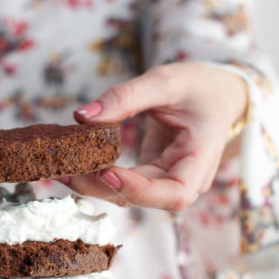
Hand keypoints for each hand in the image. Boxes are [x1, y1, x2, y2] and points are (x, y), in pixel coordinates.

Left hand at [68, 62, 248, 210]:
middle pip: (145, 198)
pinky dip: (100, 177)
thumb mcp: (165, 81)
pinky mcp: (153, 175)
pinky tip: (74, 165)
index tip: (108, 172)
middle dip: (104, 188)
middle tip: (66, 172)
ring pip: (130, 195)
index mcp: (201, 158)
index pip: (175, 192)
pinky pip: (125, 183)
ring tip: (61, 170)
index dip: (140, 190)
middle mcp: (187, 179)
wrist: (217, 94)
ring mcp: (169, 181)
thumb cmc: (199, 86)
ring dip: (96, 186)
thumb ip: (126, 96)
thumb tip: (81, 115)